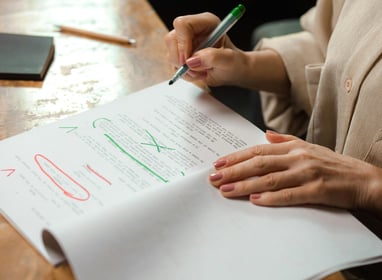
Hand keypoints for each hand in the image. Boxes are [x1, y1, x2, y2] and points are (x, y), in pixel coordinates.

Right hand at [164, 12, 246, 86]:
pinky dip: (184, 74)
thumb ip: (213, 58)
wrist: (232, 71)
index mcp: (206, 23)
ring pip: (170, 54)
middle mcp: (193, 30)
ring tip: (201, 72)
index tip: (189, 60)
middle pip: (171, 39)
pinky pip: (173, 65)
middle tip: (195, 70)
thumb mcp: (229, 61)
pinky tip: (197, 73)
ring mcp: (185, 43)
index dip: (182, 43)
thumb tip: (192, 60)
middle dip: (181, 59)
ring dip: (184, 69)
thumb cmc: (233, 63)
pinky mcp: (181, 54)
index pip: (183, 25)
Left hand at [209, 130, 381, 214]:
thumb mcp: (309, 146)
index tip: (219, 163)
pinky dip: (271, 198)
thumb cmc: (333, 164)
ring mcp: (307, 173)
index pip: (258, 150)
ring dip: (245, 185)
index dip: (236, 157)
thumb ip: (286, 140)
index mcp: (293, 147)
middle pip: (259, 163)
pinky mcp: (317, 190)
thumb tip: (266, 133)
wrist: (362, 178)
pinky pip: (290, 195)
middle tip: (214, 178)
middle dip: (233, 171)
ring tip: (226, 191)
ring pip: (269, 179)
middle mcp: (297, 157)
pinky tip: (255, 201)